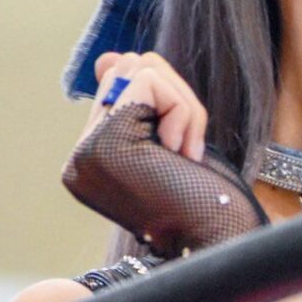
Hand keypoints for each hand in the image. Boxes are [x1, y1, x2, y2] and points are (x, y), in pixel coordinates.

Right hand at [63, 53, 263, 253]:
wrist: (221, 242)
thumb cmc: (209, 201)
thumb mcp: (173, 144)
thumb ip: (143, 104)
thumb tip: (109, 59)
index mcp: (92, 160)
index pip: (119, 85)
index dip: (163, 100)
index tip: (178, 150)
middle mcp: (80, 157)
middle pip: (126, 68)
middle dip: (175, 97)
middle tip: (187, 150)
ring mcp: (88, 150)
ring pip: (139, 67)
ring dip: (183, 105)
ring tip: (185, 153)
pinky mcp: (106, 140)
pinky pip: (150, 80)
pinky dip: (183, 109)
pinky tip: (182, 152)